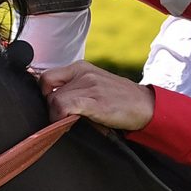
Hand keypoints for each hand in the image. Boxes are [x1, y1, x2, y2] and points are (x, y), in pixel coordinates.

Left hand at [36, 61, 154, 130]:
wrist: (146, 106)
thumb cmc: (120, 100)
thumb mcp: (95, 86)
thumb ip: (75, 89)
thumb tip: (52, 104)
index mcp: (81, 67)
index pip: (46, 77)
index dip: (44, 95)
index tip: (52, 108)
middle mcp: (83, 72)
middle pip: (48, 90)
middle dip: (51, 108)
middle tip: (62, 120)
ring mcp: (89, 85)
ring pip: (54, 100)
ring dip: (56, 116)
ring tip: (69, 123)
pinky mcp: (94, 100)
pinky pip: (64, 106)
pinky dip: (60, 118)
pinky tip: (69, 124)